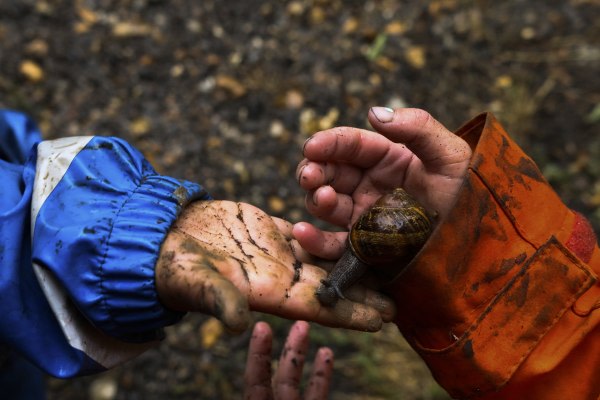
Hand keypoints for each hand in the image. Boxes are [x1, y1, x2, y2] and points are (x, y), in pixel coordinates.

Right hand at [155, 200, 395, 332]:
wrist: (164, 239)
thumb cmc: (176, 267)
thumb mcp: (196, 284)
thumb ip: (218, 301)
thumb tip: (235, 324)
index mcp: (269, 293)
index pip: (320, 306)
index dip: (352, 313)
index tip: (385, 320)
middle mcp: (280, 276)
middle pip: (332, 284)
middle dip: (365, 291)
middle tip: (402, 297)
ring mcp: (277, 253)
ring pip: (325, 257)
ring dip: (354, 260)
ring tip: (385, 258)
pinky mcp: (270, 231)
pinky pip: (308, 233)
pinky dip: (330, 232)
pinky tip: (352, 227)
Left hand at [244, 321, 332, 399]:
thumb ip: (258, 394)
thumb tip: (254, 392)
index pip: (255, 379)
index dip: (258, 353)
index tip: (262, 326)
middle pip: (280, 373)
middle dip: (288, 347)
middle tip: (297, 323)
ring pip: (294, 380)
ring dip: (300, 353)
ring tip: (304, 326)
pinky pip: (316, 394)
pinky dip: (322, 375)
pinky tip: (326, 352)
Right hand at [293, 107, 471, 260]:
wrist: (485, 245)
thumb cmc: (472, 195)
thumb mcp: (452, 155)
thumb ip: (418, 127)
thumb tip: (374, 112)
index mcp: (390, 157)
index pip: (351, 144)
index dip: (329, 143)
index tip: (313, 146)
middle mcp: (372, 184)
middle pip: (331, 171)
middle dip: (315, 170)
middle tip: (311, 175)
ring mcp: (366, 216)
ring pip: (327, 203)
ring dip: (316, 199)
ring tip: (324, 198)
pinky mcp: (365, 246)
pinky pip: (334, 244)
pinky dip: (314, 240)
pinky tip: (302, 232)